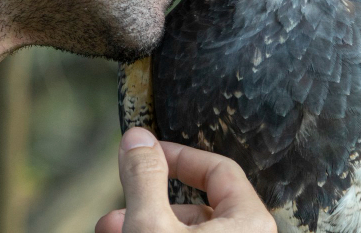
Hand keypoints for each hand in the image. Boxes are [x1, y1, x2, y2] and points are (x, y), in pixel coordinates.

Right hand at [95, 127, 276, 232]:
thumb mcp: (153, 226)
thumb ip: (145, 178)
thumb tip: (137, 137)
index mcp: (250, 222)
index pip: (217, 169)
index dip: (177, 155)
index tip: (144, 153)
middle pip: (198, 205)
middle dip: (149, 199)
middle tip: (118, 201)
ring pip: (188, 232)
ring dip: (146, 223)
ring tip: (109, 228)